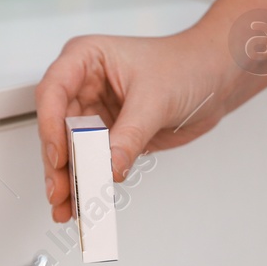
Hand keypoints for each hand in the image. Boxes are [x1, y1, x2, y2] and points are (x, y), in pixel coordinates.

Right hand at [35, 29, 234, 222]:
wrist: (216, 79)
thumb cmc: (187, 65)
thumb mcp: (155, 99)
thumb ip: (128, 136)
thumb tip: (107, 167)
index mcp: (85, 59)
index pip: (53, 92)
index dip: (50, 125)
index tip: (60, 156)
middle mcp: (83, 85)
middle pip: (56, 127)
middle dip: (58, 163)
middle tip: (61, 192)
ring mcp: (94, 112)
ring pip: (69, 150)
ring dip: (67, 180)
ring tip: (67, 206)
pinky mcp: (108, 136)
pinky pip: (91, 162)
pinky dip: (87, 182)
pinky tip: (81, 201)